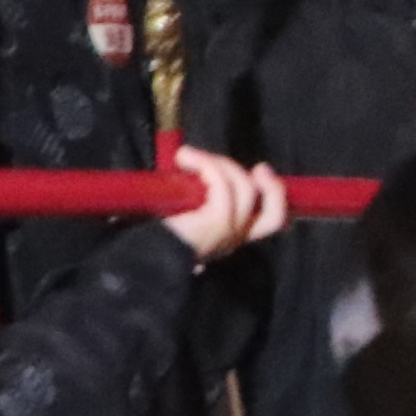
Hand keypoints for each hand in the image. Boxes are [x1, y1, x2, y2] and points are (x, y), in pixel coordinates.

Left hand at [160, 139, 283, 259]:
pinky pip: (222, 184)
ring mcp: (228, 232)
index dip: (274, 195)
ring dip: (219, 163)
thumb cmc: (150, 237)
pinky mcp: (218, 221)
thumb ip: (193, 203)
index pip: (269, 222)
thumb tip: (188, 168)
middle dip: (270, 186)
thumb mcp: (180, 217)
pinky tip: (185, 157)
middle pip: (273, 214)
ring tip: (187, 156)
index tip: (260, 171)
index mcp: (227, 239)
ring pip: (246, 189)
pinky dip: (206, 164)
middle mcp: (233, 239)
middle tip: (255, 167)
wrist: (140, 259)